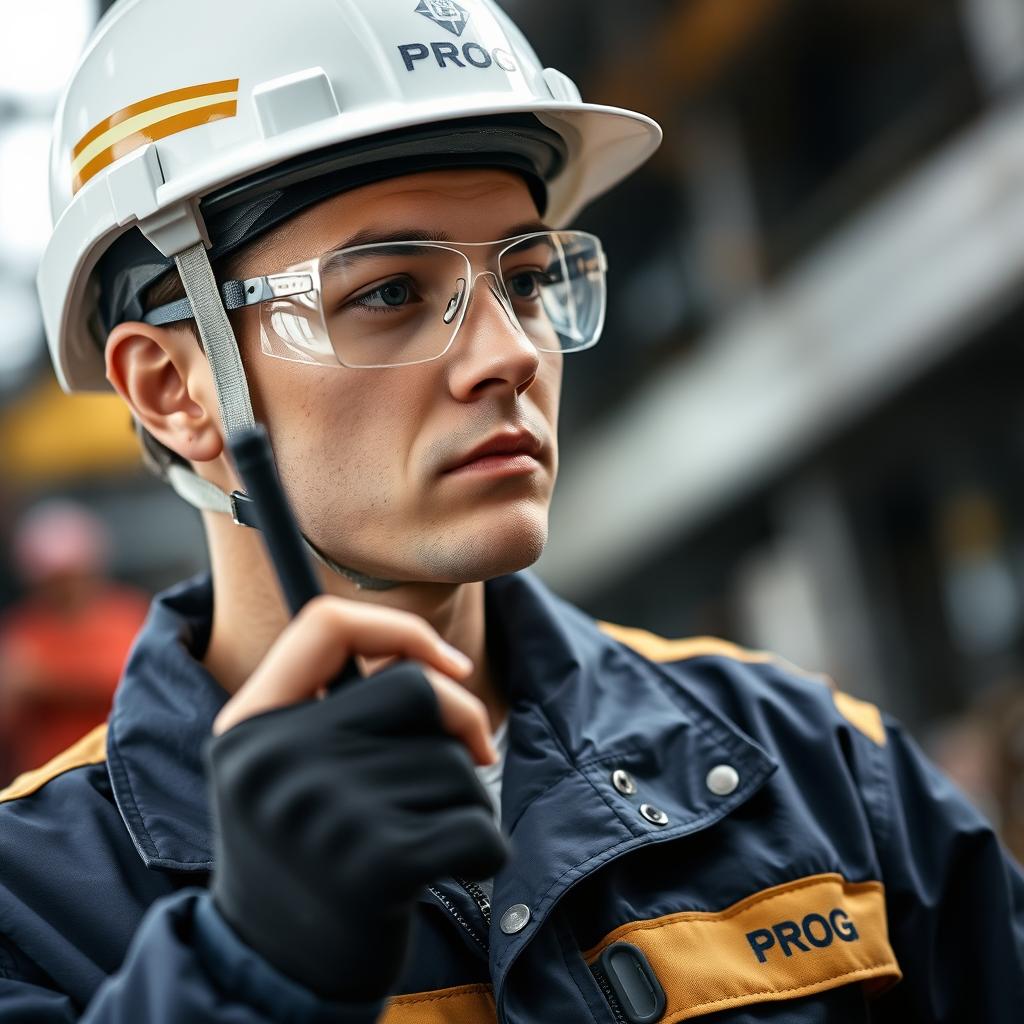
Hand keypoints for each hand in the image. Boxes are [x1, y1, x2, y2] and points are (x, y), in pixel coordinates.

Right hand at [206, 597, 507, 1000]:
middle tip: (468, 761)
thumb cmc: (302, 858)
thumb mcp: (285, 772)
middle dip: (462, 721)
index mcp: (248, 726)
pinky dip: (483, 849)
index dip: (401, 628)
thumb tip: (449, 669)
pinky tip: (445, 871)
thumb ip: (338, 710)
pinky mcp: (374, 864)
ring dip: (462, 802)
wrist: (271, 978)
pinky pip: (476, 825)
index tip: (452, 665)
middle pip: (415, 689)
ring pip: (451, 764)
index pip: (326, 625)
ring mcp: (321, 811)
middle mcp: (273, 760)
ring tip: (419, 841)